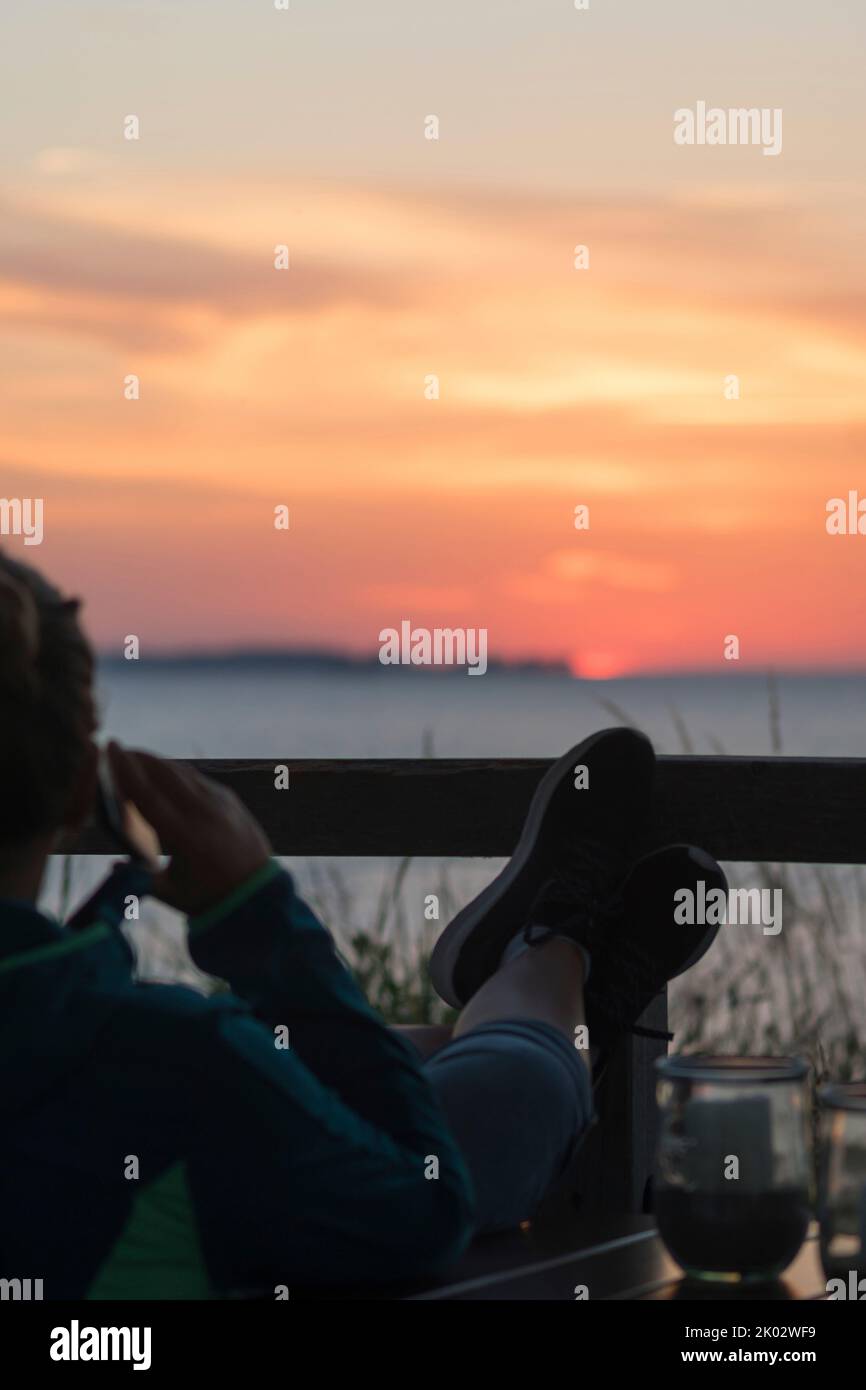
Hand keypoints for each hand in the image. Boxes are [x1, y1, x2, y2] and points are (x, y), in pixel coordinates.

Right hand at [107, 742, 272, 915]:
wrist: (258, 892)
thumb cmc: (209, 898)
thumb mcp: (170, 893)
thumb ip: (138, 880)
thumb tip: (114, 863)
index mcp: (186, 838)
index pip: (149, 796)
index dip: (126, 771)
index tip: (110, 748)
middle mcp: (204, 814)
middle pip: (165, 774)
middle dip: (138, 758)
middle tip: (115, 748)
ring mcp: (220, 803)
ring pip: (182, 773)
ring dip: (157, 762)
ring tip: (134, 757)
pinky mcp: (229, 799)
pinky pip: (197, 779)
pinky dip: (176, 772)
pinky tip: (162, 772)